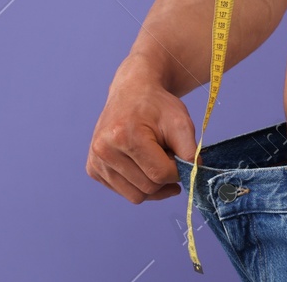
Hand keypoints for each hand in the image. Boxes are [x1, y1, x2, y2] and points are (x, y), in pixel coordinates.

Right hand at [86, 62, 197, 203]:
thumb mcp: (181, 122)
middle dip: (164, 177)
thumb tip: (193, 180)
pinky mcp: (92, 169)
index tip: (180, 157)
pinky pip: (124, 192)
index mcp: (124, 136)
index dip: (177, 171)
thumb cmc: (157, 106)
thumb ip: (190, 153)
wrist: (132, 91)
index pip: (160, 174)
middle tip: (166, 154)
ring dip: (151, 183)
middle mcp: (104, 150)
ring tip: (152, 158)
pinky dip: (137, 183)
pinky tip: (139, 162)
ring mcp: (96, 161)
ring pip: (136, 196)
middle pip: (148, 188)